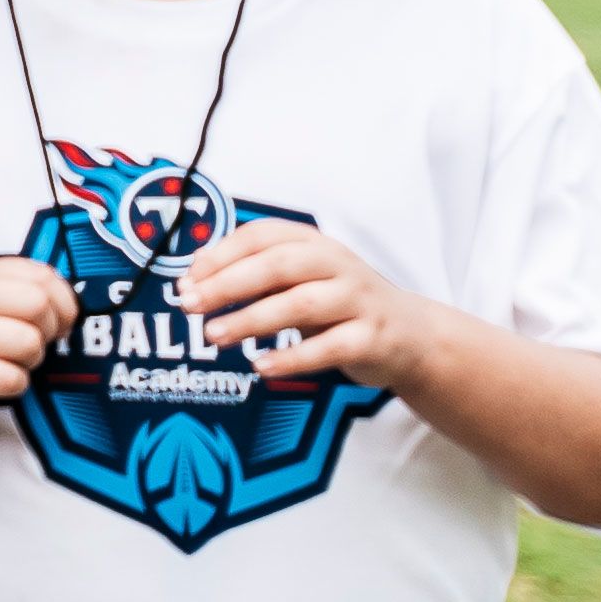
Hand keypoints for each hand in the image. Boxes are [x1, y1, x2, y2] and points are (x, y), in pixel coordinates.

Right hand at [0, 258, 77, 429]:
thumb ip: (20, 292)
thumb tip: (72, 309)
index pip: (42, 275)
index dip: (62, 303)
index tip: (53, 321)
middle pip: (38, 305)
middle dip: (46, 333)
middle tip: (29, 345)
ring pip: (27, 343)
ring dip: (29, 362)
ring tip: (8, 363)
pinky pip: (8, 378)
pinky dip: (13, 385)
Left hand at [179, 217, 458, 389]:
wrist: (412, 335)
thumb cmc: (339, 304)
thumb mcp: (300, 280)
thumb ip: (254, 275)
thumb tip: (194, 278)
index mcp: (313, 243)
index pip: (262, 236)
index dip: (221, 254)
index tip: (188, 277)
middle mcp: (337, 265)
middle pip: (278, 266)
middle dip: (229, 284)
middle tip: (191, 304)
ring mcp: (358, 300)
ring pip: (301, 304)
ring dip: (252, 320)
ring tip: (214, 335)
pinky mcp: (373, 338)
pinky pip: (330, 347)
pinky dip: (293, 358)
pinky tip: (261, 366)